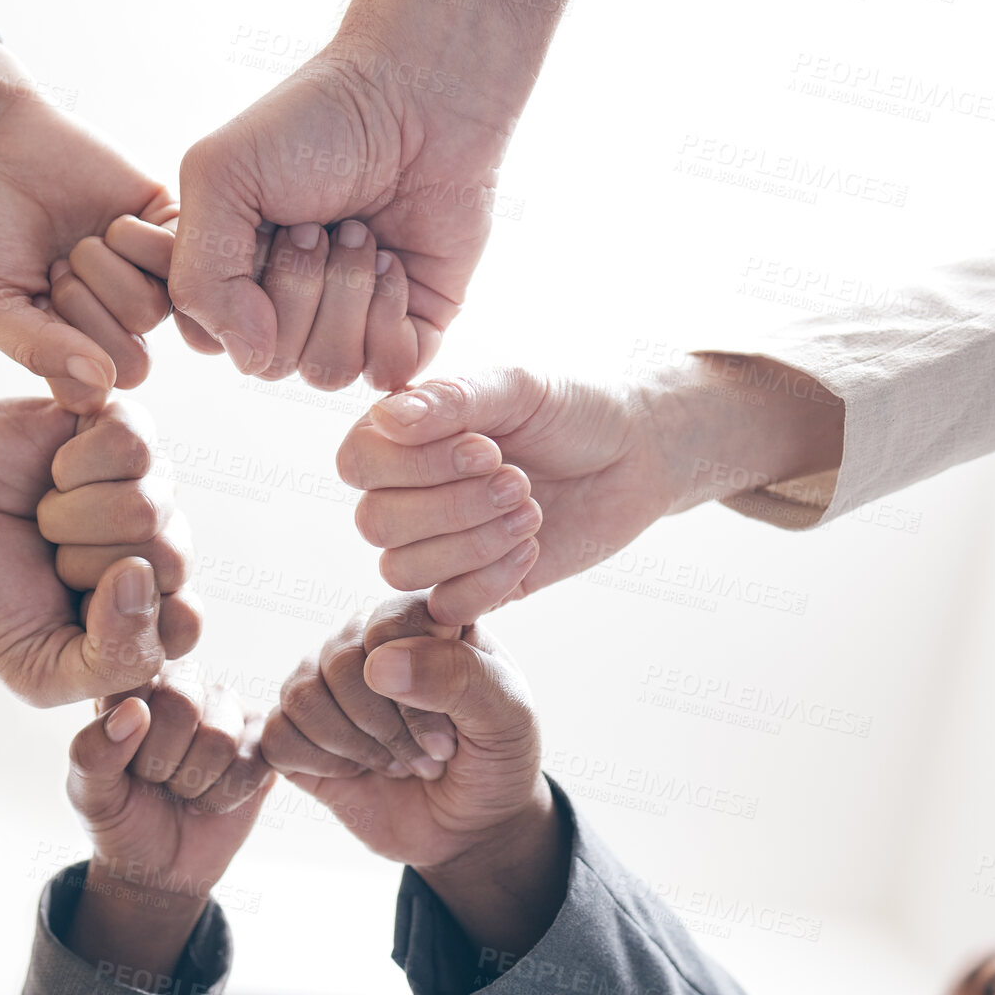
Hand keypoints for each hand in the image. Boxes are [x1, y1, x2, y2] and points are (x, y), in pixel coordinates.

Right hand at [0, 42, 177, 413]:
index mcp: (79, 352)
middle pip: (134, 364)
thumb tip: (104, 382)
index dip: (66, 355)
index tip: (35, 307)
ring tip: (80, 243)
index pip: (97, 391)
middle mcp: (121, 324)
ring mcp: (149, 280)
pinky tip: (114, 222)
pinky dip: (135, 240)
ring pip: (152, 313)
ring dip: (104, 272)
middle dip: (85, 313)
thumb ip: (37, 352)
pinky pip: (178, 262)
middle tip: (57, 268)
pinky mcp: (171, 232)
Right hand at [0, 397, 201, 706]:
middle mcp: (157, 544)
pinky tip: (54, 471)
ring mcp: (145, 483)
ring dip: (75, 517)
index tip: (69, 612)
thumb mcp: (36, 668)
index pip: (184, 625)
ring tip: (45, 516)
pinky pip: (134, 445)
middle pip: (171, 560)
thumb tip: (142, 579)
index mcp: (148, 610)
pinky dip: (76, 464)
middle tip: (48, 558)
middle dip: (87, 566)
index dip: (123, 622)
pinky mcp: (122, 427)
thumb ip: (110, 663)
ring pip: (150, 506)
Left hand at [64, 680, 274, 987]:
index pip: (135, 686)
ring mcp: (229, 710)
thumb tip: (133, 710)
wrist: (160, 867)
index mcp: (135, 684)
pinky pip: (252, 764)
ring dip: (194, 784)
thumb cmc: (121, 817)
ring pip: (219, 738)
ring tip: (182, 789)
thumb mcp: (88, 793)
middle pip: (182, 705)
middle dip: (163, 763)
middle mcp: (185, 684)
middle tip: (156, 780)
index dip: (130, 741)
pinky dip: (223, 798)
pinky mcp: (264, 742)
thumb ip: (93, 750)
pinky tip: (210, 798)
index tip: (123, 766)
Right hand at [168, 0, 605, 389]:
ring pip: (327, 372)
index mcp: (230, 275)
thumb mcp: (220, 177)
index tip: (266, 223)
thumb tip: (250, 358)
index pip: (212, 340)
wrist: (417, 94)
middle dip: (299, 286)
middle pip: (272, 363)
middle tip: (322, 220)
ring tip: (360, 233)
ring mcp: (348, 321)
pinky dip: (389, 316)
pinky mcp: (409, 326)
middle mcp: (284, 308)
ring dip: (345, 294)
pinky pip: (386, 370)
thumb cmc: (313, 122)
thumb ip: (201, 276)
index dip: (236, 293)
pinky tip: (395, 261)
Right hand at [260, 594, 567, 957]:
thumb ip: (458, 676)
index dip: (414, 689)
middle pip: (339, 663)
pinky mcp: (298, 731)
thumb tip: (379, 664)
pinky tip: (356, 772)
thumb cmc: (495, 758)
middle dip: (387, 727)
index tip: (452, 735)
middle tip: (428, 758)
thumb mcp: (508, 716)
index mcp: (420, 617)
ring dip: (355, 747)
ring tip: (396, 764)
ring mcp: (326, 683)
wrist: (473, 825)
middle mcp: (365, 638)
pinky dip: (319, 764)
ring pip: (302, 696)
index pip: (387, 626)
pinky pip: (276, 734)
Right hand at [338, 359, 844, 623]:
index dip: (415, 464)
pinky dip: (489, 580)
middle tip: (519, 481)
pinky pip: (445, 606)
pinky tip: (532, 548)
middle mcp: (405, 494)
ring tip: (531, 509)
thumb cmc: (570, 412)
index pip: (357, 462)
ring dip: (472, 542)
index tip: (488, 448)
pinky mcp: (471, 589)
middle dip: (451, 506)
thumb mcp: (516, 388)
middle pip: (374, 522)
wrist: (636, 457)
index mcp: (400, 438)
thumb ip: (452, 400)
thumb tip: (386, 418)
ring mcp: (434, 546)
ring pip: (401, 568)